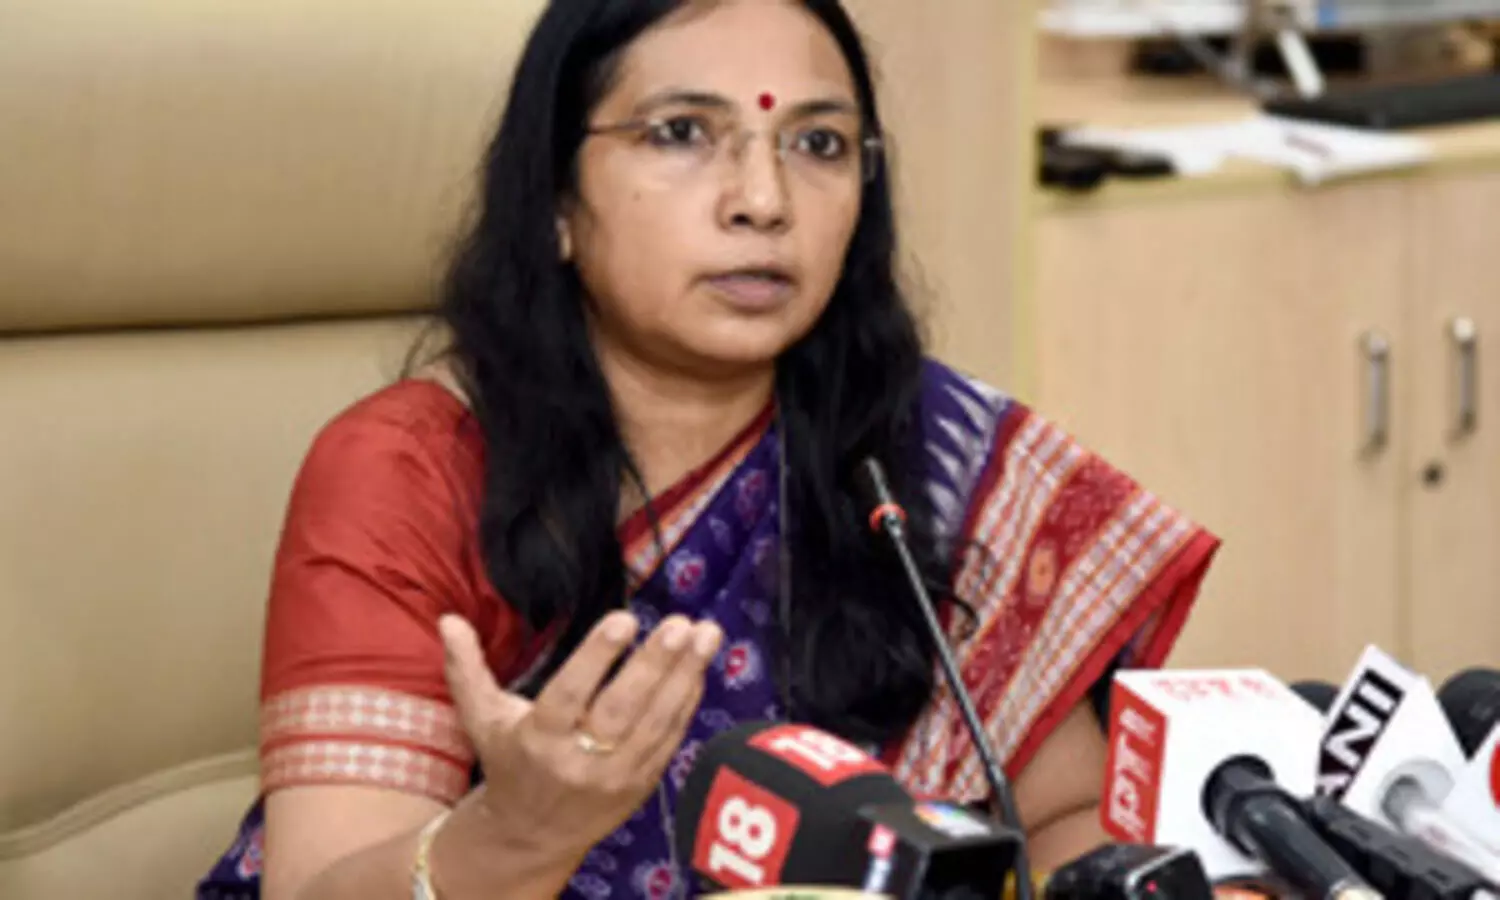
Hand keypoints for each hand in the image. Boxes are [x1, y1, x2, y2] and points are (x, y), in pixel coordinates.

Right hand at [439, 609, 722, 869]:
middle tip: (681, 624)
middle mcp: (578, 761)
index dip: (597, 658)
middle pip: (622, 709)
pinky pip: (670, 740)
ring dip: (685, 676)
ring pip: (655, 723)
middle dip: (654, 664)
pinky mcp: (641, 786)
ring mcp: (615, 777)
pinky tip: (700, 668)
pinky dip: (687, 703)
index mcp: (538, 740)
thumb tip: (448, 619)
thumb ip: (466, 668)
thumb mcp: (481, 718)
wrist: (530, 836)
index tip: (624, 620)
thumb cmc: (509, 762)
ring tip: (706, 634)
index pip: (570, 695)